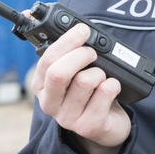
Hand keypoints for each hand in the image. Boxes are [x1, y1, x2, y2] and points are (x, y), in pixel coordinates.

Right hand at [32, 22, 130, 152]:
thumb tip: (75, 27)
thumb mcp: (73, 73)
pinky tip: (112, 87)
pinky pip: (104, 93)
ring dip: (99, 72)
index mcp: (41, 85)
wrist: (106, 125)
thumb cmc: (89, 93)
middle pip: (59, 72)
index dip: (67, 41)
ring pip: (84, 81)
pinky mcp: (88, 126)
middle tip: (93, 52)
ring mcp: (68, 118)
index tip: (83, 31)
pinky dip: (113, 84)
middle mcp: (50, 103)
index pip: (47, 59)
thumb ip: (69, 53)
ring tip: (102, 76)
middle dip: (81, 55)